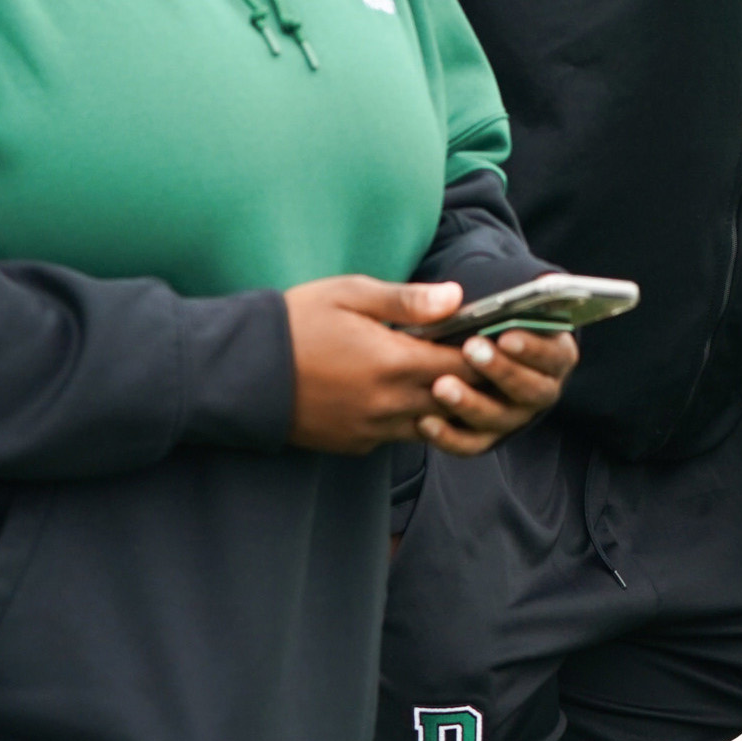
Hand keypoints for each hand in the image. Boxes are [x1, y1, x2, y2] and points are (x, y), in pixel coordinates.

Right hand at [284, 277, 570, 455]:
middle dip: (477, 382)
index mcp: (393, 363)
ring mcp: (372, 429)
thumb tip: (457, 298)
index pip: (464, 365)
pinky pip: (401, 436)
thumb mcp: (351, 296)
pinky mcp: (356, 444)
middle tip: (494, 362)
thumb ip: (408, 301)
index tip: (501, 338)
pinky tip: (414, 395)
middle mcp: (389, 404)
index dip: (487, 353)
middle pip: (456, 399)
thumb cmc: (297, 323)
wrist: (240, 372)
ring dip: (447, 404)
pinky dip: (415, 419)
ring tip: (459, 379)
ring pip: (432, 424)